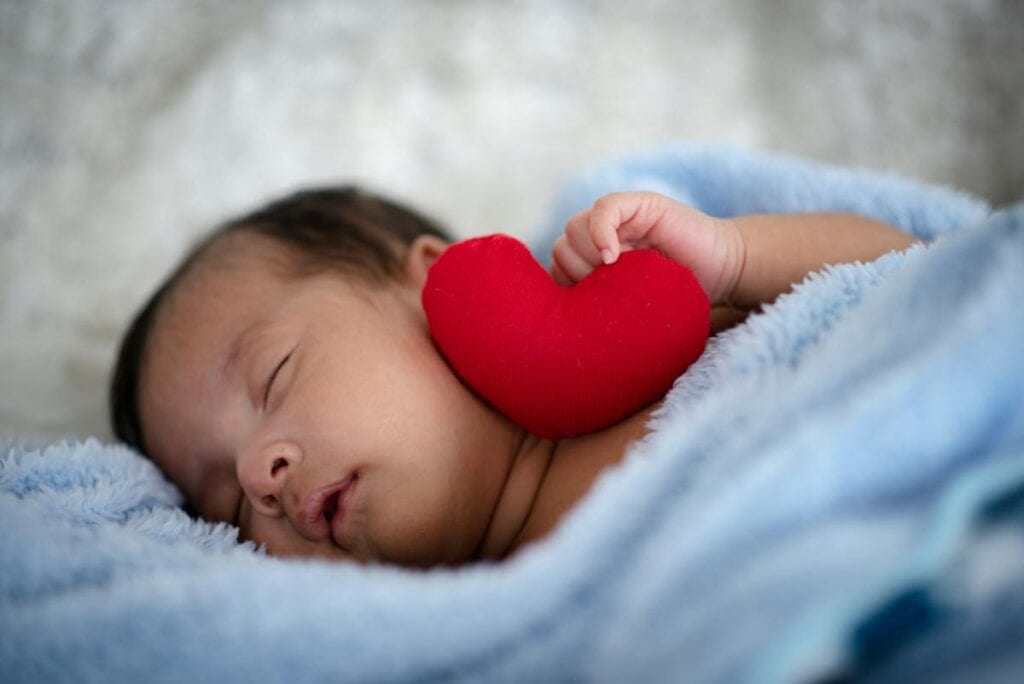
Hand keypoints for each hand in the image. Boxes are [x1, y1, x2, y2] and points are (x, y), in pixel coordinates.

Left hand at [550, 191, 745, 304]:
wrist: (722, 272)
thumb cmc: (678, 296)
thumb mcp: (631, 305)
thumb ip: (599, 304)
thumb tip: (560, 327)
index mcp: (593, 259)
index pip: (557, 266)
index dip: (567, 287)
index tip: (594, 304)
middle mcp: (601, 235)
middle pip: (561, 247)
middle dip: (578, 274)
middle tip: (610, 288)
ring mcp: (619, 217)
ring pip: (574, 228)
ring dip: (589, 257)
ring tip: (620, 274)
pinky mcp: (639, 204)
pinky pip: (604, 210)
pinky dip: (601, 233)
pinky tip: (614, 257)